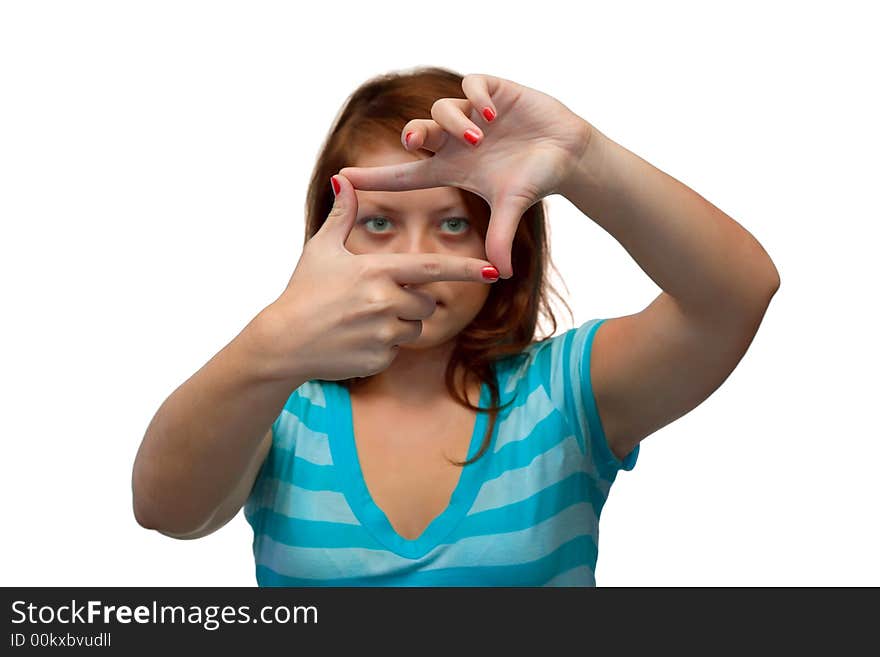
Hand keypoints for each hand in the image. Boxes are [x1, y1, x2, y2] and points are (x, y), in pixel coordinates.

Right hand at [256, 173, 498, 381]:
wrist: (282, 342)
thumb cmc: (303, 291)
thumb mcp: (321, 249)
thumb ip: (342, 215)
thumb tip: (344, 179)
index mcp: (377, 270)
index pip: (433, 267)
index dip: (467, 268)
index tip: (494, 270)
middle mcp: (385, 300)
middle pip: (426, 301)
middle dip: (410, 301)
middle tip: (374, 302)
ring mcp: (383, 332)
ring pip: (414, 327)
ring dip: (397, 325)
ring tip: (360, 322)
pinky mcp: (379, 359)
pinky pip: (397, 351)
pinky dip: (382, 347)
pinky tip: (354, 342)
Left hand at [337, 73, 593, 278]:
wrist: (568, 153)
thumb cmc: (535, 179)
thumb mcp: (512, 208)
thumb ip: (500, 237)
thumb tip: (500, 276)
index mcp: (451, 168)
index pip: (403, 174)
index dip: (374, 176)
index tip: (344, 179)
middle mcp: (455, 141)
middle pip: (417, 132)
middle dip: (413, 134)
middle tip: (419, 141)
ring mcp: (473, 115)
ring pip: (443, 109)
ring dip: (455, 122)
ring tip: (480, 136)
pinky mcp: (494, 90)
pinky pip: (472, 86)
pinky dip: (477, 99)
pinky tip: (494, 115)